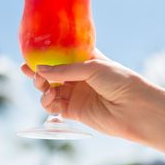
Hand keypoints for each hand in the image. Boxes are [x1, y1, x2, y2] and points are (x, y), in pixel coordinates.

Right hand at [20, 49, 149, 140]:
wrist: (136, 109)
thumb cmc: (120, 81)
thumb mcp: (92, 67)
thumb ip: (65, 69)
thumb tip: (40, 69)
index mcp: (85, 61)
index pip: (61, 55)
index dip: (46, 55)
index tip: (31, 53)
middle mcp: (79, 77)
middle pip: (51, 74)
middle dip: (38, 72)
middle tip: (28, 70)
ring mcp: (76, 94)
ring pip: (49, 90)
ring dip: (42, 88)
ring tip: (44, 86)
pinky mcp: (74, 112)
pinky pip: (54, 107)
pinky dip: (47, 103)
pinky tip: (49, 98)